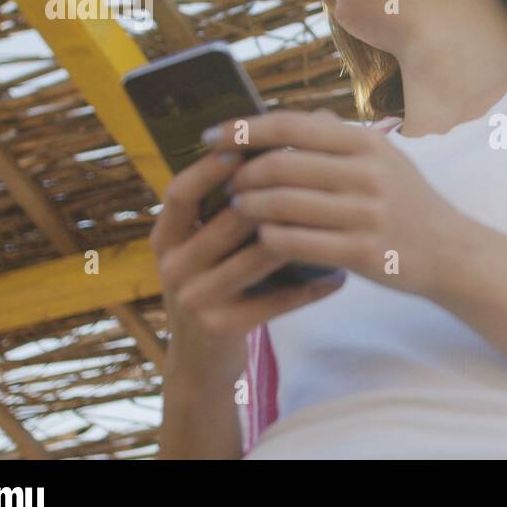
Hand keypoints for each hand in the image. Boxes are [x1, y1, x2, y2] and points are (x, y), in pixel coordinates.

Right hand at [149, 148, 345, 384]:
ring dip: (301, 238)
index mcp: (167, 237)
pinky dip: (310, 288)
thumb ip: (227, 206)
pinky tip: (339, 278)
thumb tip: (271, 147)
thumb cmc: (219, 284)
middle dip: (273, 197)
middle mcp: (173, 266)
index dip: (209, 169)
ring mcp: (194, 299)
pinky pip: (276, 300)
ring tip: (339, 221)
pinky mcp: (221, 327)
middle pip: (227, 221)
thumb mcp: (209, 246)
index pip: (180, 193)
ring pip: (255, 257)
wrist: (204, 359)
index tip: (245, 147)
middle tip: (318, 179)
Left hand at [205, 109, 473, 299]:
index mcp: (367, 143)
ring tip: (238, 210)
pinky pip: (293, 242)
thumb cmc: (409, 204)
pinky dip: (267, 238)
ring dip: (247, 207)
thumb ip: (336, 137)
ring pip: (280, 205)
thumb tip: (287, 119)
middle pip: (278, 166)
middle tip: (225, 183)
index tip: (211, 137)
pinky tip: (261, 239)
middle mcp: (367, 174)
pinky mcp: (360, 252)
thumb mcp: (384, 159)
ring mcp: (365, 215)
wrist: (452, 252)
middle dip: (240, 175)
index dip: (243, 129)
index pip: (291, 126)